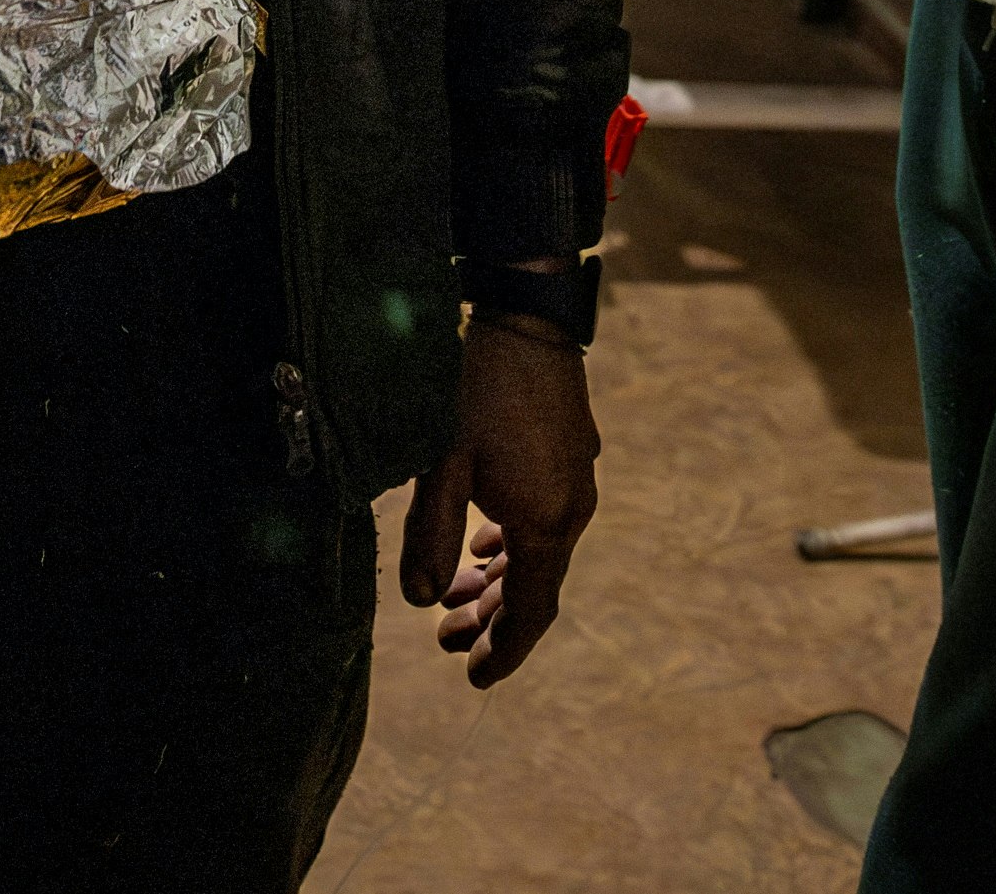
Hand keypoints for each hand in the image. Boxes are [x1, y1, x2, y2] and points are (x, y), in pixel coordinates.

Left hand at [401, 312, 600, 687]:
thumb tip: (419, 598)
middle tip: (445, 641)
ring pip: (538, 551)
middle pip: (534, 585)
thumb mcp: (443, 462)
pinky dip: (512, 543)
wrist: (526, 317)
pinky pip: (544, 520)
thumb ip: (431, 533)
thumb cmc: (475, 388)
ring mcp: (576, 481)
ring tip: (455, 598)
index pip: (532, 609)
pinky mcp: (570, 455)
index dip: (505, 649)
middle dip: (490, 619)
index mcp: (545, 521)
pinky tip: (485, 541)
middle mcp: (571, 509)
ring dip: (497, 580)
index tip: (476, 679)